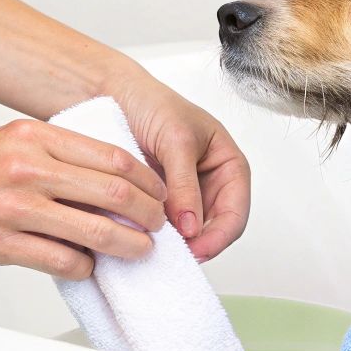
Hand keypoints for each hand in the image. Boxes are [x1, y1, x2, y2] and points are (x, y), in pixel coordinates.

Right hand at [0, 119, 168, 277]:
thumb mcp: (8, 142)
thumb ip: (55, 156)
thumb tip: (106, 181)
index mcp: (33, 136)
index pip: (113, 157)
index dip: (148, 180)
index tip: (159, 193)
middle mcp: (27, 167)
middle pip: (115, 192)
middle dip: (149, 214)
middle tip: (158, 225)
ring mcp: (14, 206)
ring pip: (96, 230)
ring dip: (128, 245)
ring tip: (139, 250)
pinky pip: (62, 260)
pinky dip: (85, 267)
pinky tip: (88, 265)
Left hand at [106, 70, 250, 261]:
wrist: (115, 95)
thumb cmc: (153, 105)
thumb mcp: (176, 140)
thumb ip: (185, 184)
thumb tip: (192, 227)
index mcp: (229, 166)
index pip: (236, 212)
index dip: (220, 235)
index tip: (196, 250)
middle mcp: (211, 184)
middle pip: (216, 228)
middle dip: (199, 244)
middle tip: (174, 256)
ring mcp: (186, 195)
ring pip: (191, 232)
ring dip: (178, 243)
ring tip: (157, 247)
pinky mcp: (161, 201)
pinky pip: (166, 227)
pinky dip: (159, 235)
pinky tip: (145, 238)